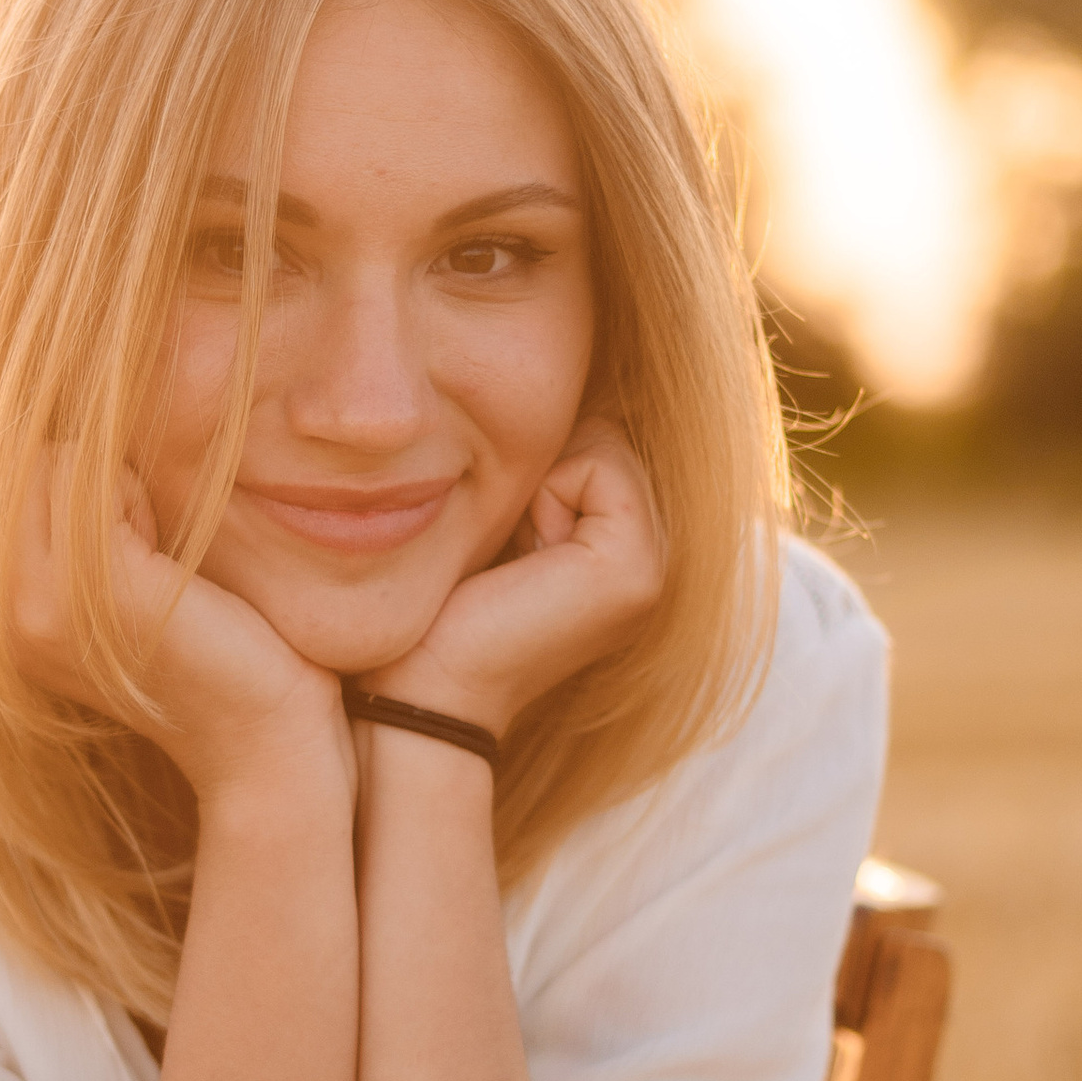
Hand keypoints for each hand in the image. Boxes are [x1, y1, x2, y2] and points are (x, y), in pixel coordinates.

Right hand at [10, 449, 352, 812]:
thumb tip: (43, 418)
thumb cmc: (209, 644)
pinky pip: (93, 478)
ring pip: (52, 459)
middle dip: (89, 478)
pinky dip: (140, 498)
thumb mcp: (118, 577)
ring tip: (156, 564)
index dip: (72, 482)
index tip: (129, 550)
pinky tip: (171, 569)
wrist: (261, 738)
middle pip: (19, 458)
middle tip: (147, 554)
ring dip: (117, 487)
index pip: (1, 470)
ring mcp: (33, 606)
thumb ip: (66, 520)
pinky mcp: (91, 590)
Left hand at [370, 419, 665, 741]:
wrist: (425, 692)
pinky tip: (523, 560)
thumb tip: (545, 387)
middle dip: (538, 469)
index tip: (503, 541)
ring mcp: (656, 567)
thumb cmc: (438, 611)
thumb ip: (537, 472)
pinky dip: (545, 492)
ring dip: (537, 482)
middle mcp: (657, 558)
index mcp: (628, 549)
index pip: (594, 438)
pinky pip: (596, 461)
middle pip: (601, 433)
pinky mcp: (637, 569)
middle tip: (506, 550)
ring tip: (513, 557)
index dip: (534, 466)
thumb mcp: (498, 522)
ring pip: (597, 441)